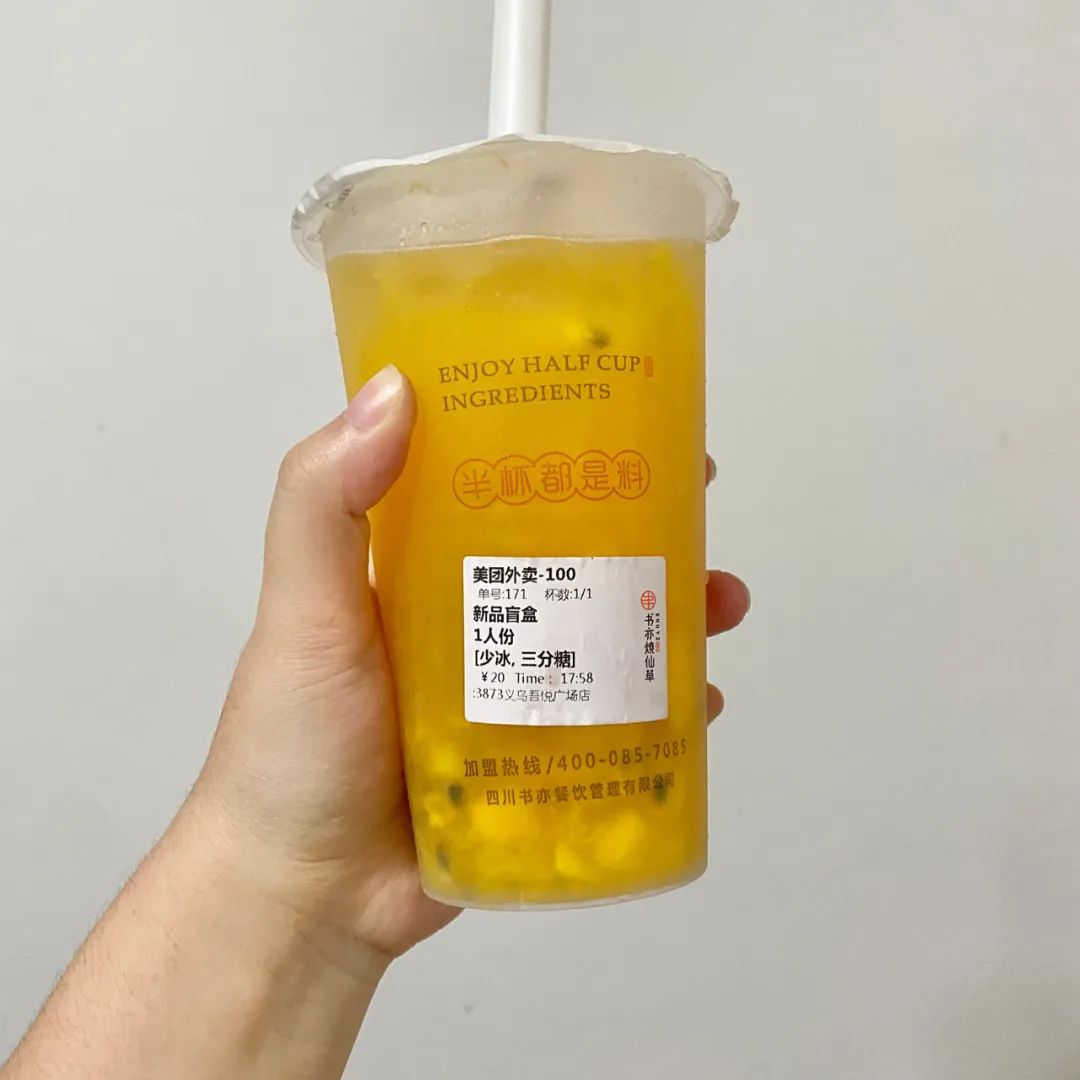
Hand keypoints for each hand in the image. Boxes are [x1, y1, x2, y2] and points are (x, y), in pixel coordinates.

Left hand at [190, 366, 750, 961]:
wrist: (308, 896)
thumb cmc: (296, 742)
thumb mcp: (304, 610)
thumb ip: (324, 503)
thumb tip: (395, 388)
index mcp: (421, 565)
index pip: (501, 480)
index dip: (565, 442)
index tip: (630, 412)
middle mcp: (473, 616)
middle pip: (575, 553)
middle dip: (647, 525)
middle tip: (702, 507)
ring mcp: (512, 690)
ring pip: (611, 633)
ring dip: (673, 612)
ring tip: (723, 605)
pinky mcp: (540, 760)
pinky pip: (620, 720)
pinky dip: (668, 707)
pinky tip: (707, 701)